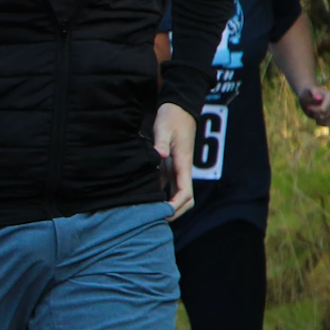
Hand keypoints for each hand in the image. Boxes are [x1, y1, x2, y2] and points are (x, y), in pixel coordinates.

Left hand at [153, 101, 196, 219]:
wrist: (178, 107)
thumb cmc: (172, 117)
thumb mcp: (164, 128)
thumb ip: (161, 143)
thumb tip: (159, 155)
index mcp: (183, 164)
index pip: (185, 192)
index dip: (176, 206)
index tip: (164, 214)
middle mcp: (182, 169)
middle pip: (184, 199)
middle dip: (174, 212)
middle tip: (155, 221)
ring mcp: (176, 168)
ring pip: (175, 193)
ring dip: (167, 205)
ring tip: (148, 214)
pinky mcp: (169, 165)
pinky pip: (166, 185)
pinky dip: (159, 194)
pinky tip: (145, 199)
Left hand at [299, 85, 329, 126]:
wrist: (309, 97)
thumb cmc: (307, 94)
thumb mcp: (306, 92)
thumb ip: (312, 94)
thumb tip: (318, 98)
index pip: (323, 110)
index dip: (313, 110)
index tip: (308, 107)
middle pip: (324, 116)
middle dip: (314, 114)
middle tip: (310, 109)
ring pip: (326, 121)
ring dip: (317, 118)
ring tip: (314, 111)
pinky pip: (328, 124)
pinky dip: (321, 122)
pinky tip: (317, 116)